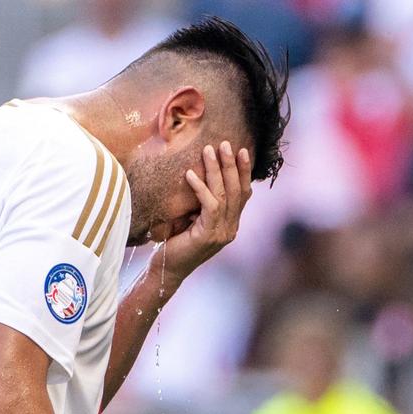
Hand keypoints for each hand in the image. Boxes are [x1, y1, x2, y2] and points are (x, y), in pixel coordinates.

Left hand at [161, 141, 251, 281]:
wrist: (167, 269)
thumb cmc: (176, 242)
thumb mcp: (193, 219)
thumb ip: (204, 204)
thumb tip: (200, 174)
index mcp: (230, 224)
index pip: (244, 194)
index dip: (245, 172)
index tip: (242, 151)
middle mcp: (230, 229)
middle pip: (237, 191)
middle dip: (232, 165)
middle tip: (225, 144)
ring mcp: (221, 233)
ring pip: (224, 195)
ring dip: (216, 170)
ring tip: (208, 151)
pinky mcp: (208, 236)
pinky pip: (209, 205)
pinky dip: (200, 188)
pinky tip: (190, 174)